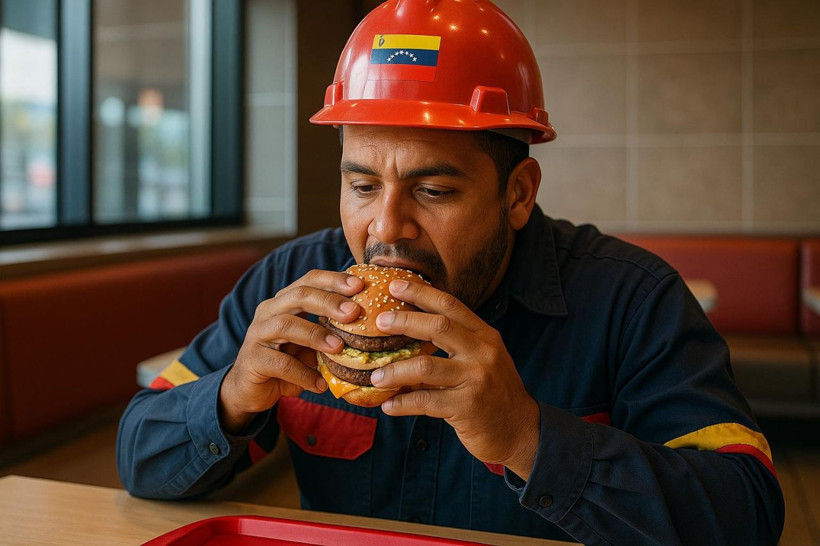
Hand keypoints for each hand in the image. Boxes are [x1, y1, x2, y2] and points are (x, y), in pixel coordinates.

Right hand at [218, 270, 363, 433]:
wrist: (251, 390)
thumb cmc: (288, 361)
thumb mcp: (311, 344)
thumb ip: (331, 332)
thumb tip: (372, 326)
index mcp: (285, 301)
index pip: (309, 280)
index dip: (334, 280)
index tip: (360, 285)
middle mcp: (269, 311)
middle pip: (299, 295)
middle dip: (329, 302)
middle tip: (354, 312)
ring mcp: (258, 333)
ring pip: (287, 325)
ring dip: (316, 335)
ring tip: (338, 348)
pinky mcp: (252, 359)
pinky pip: (280, 363)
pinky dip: (304, 374)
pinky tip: (320, 385)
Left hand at [370, 279, 540, 479]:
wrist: (519, 430)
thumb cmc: (493, 393)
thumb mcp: (483, 359)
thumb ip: (457, 344)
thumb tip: (410, 331)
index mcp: (485, 336)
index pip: (450, 306)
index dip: (421, 293)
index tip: (395, 286)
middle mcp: (483, 352)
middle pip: (438, 327)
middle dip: (404, 321)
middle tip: (378, 322)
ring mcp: (476, 379)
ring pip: (425, 366)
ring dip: (395, 371)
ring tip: (375, 376)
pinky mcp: (467, 407)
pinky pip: (425, 401)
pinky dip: (402, 403)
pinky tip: (388, 405)